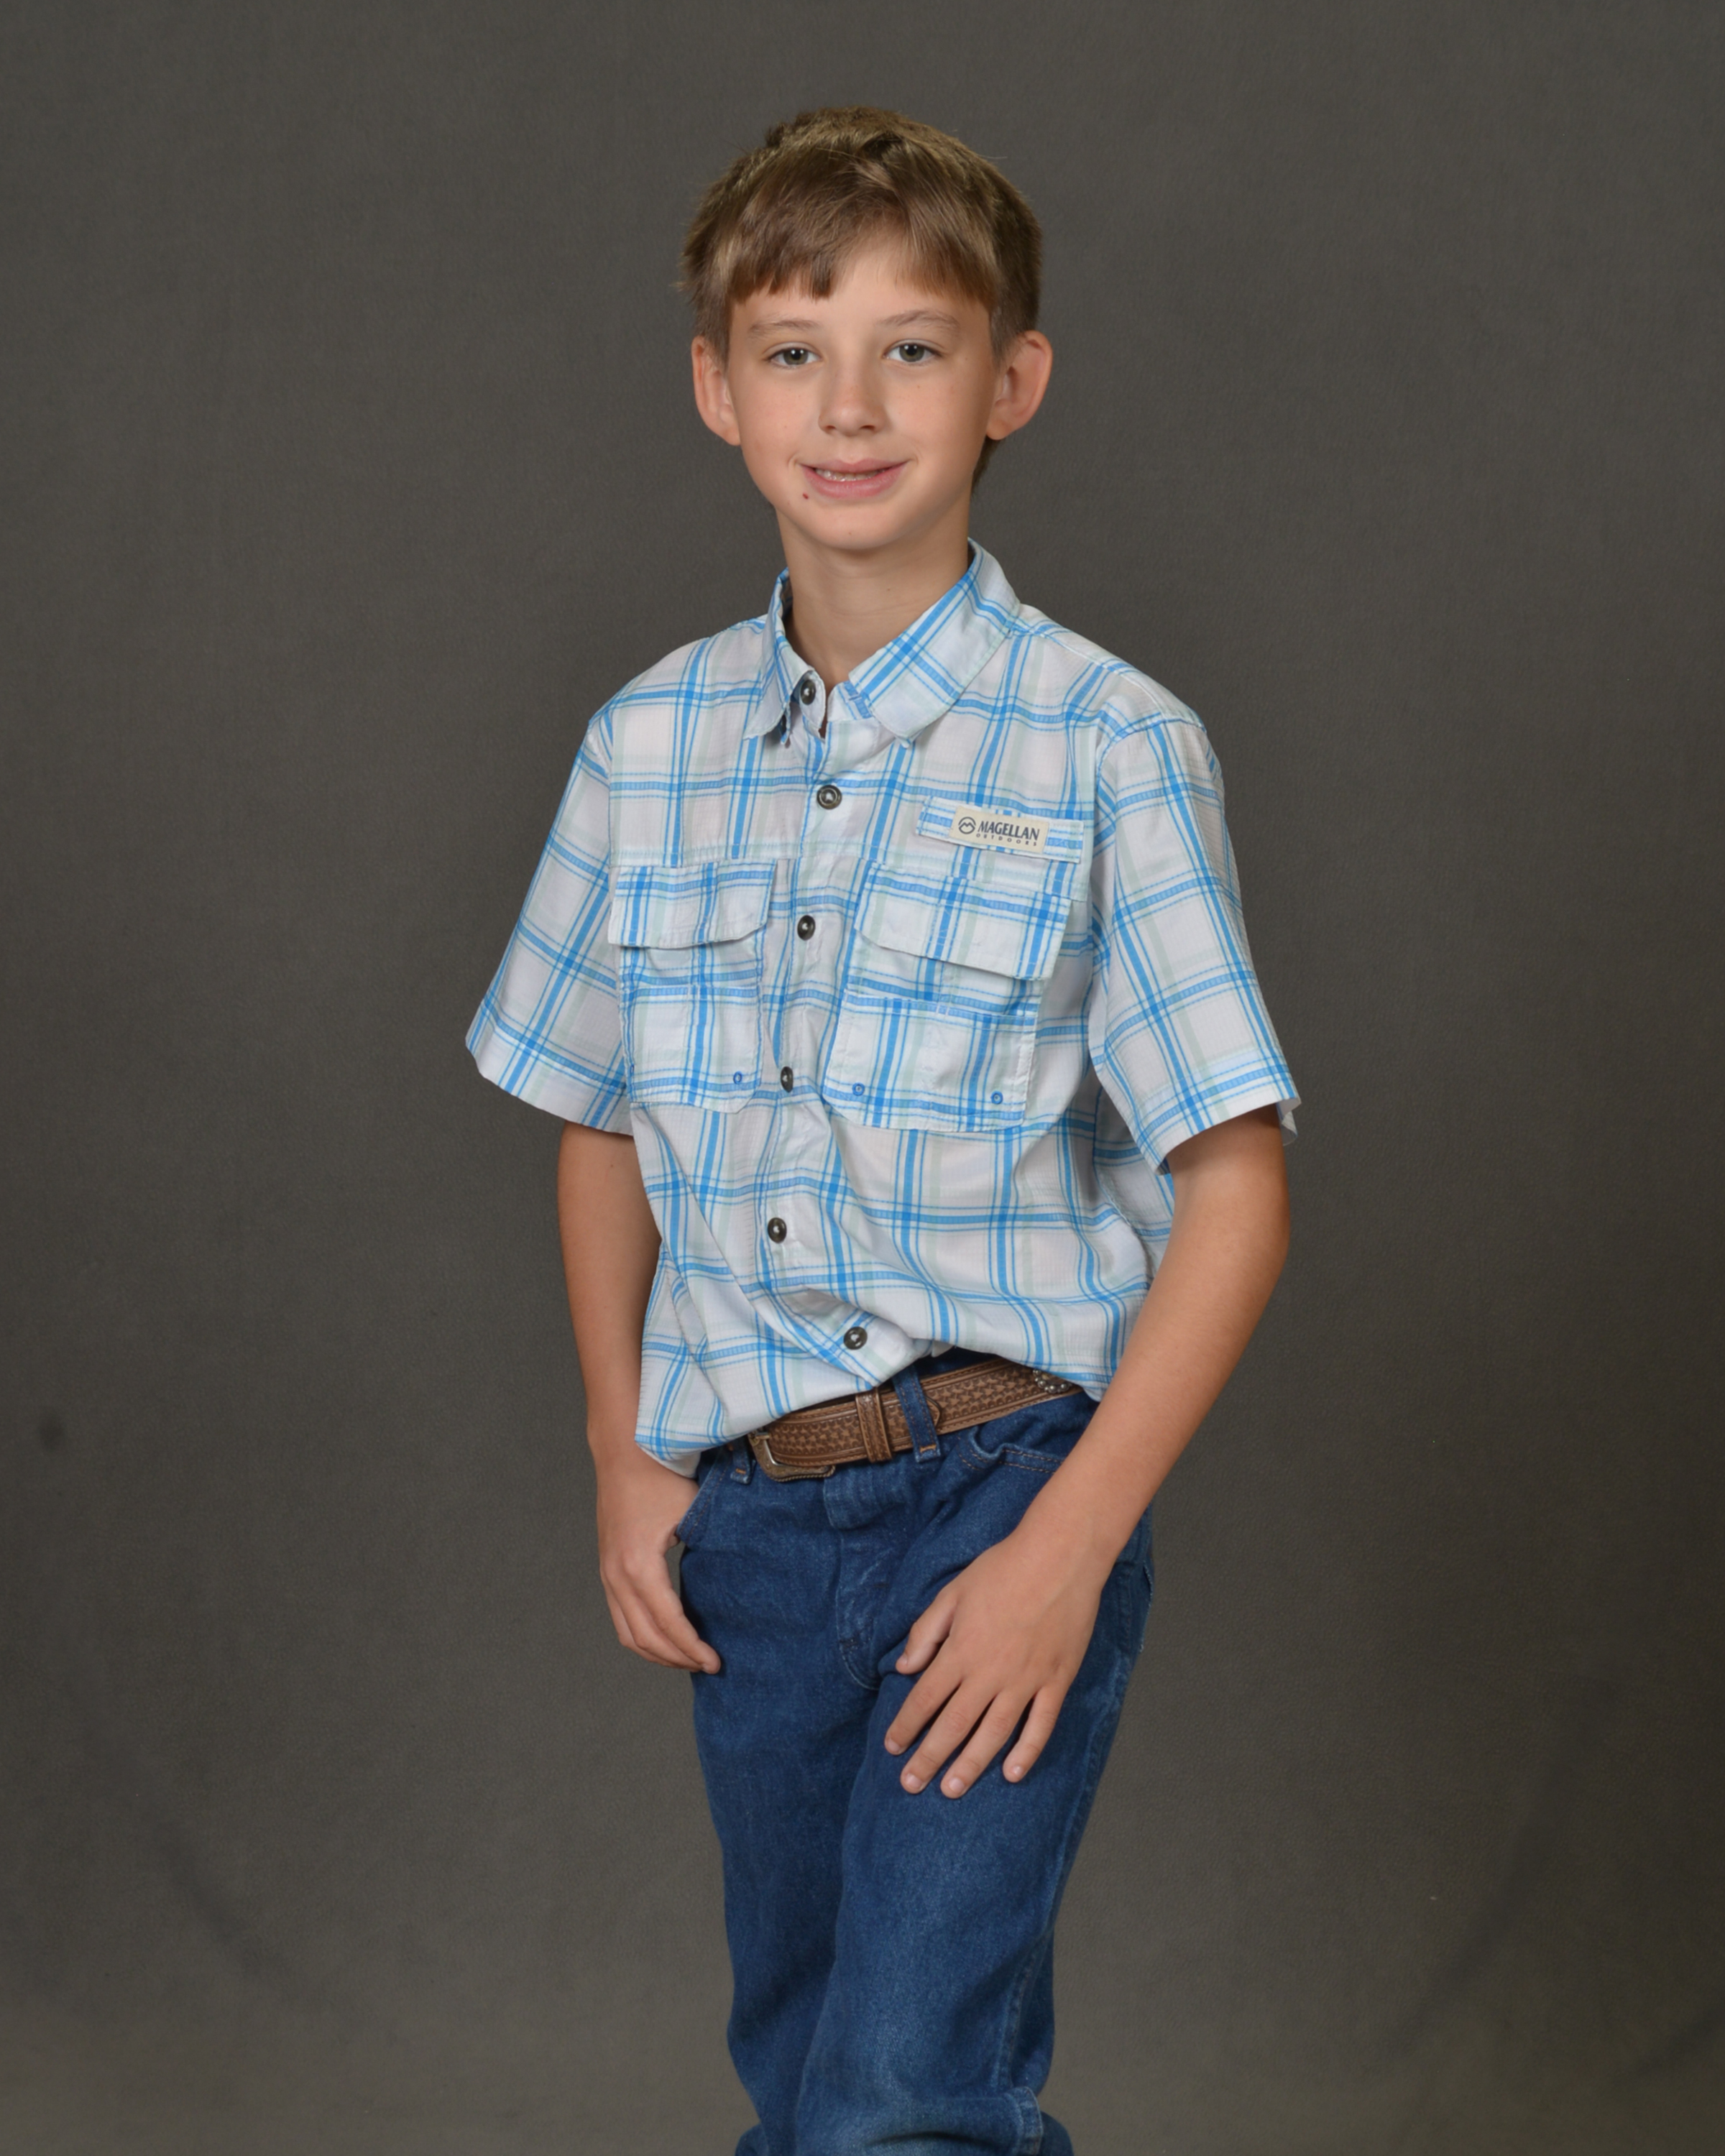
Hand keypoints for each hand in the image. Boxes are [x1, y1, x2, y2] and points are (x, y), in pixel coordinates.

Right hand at [592, 1437, 721, 1673]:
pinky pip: (620, 1617)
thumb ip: (711, 1547)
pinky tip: (668, 1637)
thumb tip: (739, 1583)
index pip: (668, 1623)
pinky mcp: (607, 1569)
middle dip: (677, 1658)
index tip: (716, 1662)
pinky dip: (643, 1636)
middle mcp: (616, 1575)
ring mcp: (607, 1573)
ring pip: (628, 1634)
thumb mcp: (693, 1510)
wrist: (624, 1450)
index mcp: (639, 1564)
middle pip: (644, 1638)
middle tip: (708, 1665)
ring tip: (689, 1659)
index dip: (692, 1648)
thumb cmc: (662, 1474)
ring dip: (658, 1653)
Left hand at [882, 1516, 1105, 1797]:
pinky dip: (1026, 1752)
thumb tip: (904, 1667)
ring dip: (970, 1764)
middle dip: (929, 1758)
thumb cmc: (1003, 1569)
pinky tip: (1011, 1774)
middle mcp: (990, 1672)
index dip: (905, 1726)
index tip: (892, 1748)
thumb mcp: (953, 1592)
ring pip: (993, 1734)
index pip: (925, 1698)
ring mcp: (1026, 1680)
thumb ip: (926, 1632)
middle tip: (911, 1785)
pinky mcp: (1056, 1681)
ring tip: (951, 1789)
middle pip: (953, 1725)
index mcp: (961, 1650)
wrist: (1060, 1556)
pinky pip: (1040, 1725)